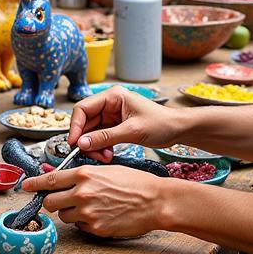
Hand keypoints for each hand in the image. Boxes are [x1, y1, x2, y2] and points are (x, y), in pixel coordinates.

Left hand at [21, 164, 164, 237]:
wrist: (155, 201)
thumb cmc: (134, 182)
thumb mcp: (105, 170)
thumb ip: (79, 174)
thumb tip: (54, 174)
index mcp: (84, 174)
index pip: (50, 180)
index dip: (34, 183)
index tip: (25, 186)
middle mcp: (82, 193)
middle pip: (50, 202)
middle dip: (53, 202)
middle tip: (63, 200)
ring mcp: (88, 213)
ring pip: (64, 216)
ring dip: (70, 213)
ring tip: (90, 206)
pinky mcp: (95, 229)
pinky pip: (80, 227)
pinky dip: (85, 223)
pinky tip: (101, 215)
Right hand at [67, 87, 184, 160]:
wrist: (178, 130)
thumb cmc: (161, 124)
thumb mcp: (132, 131)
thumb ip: (105, 137)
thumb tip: (82, 143)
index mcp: (112, 96)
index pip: (83, 108)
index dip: (75, 126)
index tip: (74, 142)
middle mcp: (109, 104)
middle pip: (85, 121)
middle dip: (86, 139)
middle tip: (90, 154)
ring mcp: (111, 116)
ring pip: (91, 132)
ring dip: (94, 146)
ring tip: (105, 157)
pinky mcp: (115, 126)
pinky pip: (100, 137)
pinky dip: (101, 147)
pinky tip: (108, 155)